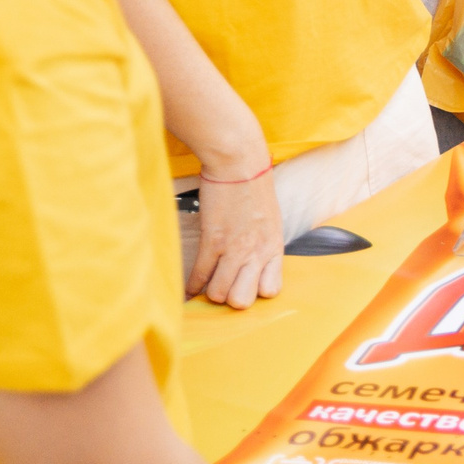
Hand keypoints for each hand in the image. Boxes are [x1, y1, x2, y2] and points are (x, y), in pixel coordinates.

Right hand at [190, 167, 284, 309]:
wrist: (240, 163)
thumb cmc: (254, 188)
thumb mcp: (270, 220)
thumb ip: (263, 244)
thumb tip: (251, 265)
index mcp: (274, 247)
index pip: (270, 291)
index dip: (254, 292)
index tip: (244, 285)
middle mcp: (257, 252)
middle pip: (242, 300)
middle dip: (230, 297)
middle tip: (224, 286)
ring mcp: (235, 248)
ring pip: (219, 293)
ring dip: (210, 292)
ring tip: (207, 285)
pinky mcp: (213, 240)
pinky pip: (200, 275)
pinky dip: (192, 285)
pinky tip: (189, 289)